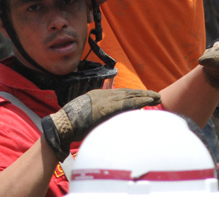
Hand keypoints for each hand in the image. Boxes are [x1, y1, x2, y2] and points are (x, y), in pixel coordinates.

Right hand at [42, 88, 159, 160]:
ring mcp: (103, 101)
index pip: (120, 93)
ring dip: (143, 97)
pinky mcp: (104, 108)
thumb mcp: (87, 113)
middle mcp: (102, 95)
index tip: (145, 96)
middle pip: (126, 93)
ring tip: (156, 98)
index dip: (134, 94)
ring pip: (128, 97)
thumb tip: (109, 114)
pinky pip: (123, 104)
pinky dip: (136, 102)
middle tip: (156, 96)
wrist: (61, 126)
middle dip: (142, 94)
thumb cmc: (72, 124)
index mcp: (98, 96)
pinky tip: (145, 103)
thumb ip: (99, 111)